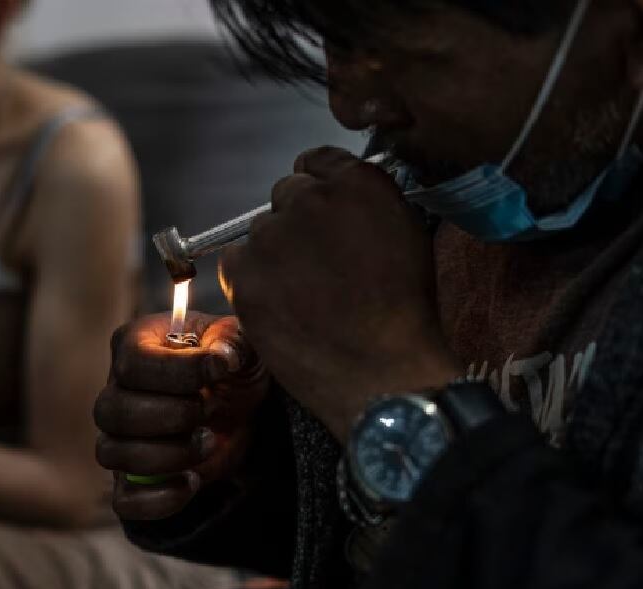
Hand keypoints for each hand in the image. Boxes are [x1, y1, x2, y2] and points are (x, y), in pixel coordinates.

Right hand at [95, 312, 268, 520]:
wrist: (239, 408)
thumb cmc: (231, 366)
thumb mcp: (243, 345)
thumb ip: (234, 342)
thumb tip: (220, 358)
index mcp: (134, 345)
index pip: (133, 363)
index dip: (180, 372)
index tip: (220, 370)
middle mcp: (115, 391)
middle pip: (111, 411)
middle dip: (172, 416)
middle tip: (210, 409)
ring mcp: (117, 438)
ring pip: (111, 454)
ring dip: (168, 455)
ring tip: (208, 441)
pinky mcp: (131, 480)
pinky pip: (124, 501)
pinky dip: (160, 499)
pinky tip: (194, 481)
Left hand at [220, 146, 462, 440]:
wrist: (381, 371)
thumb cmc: (404, 312)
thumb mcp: (407, 235)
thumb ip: (370, 202)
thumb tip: (344, 197)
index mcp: (357, 183)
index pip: (317, 161)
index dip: (318, 190)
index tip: (321, 216)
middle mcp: (310, 198)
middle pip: (285, 194)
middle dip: (295, 223)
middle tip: (314, 266)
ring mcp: (272, 235)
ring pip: (259, 232)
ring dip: (273, 254)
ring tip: (302, 296)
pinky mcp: (244, 273)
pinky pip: (235, 264)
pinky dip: (249, 281)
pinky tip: (279, 306)